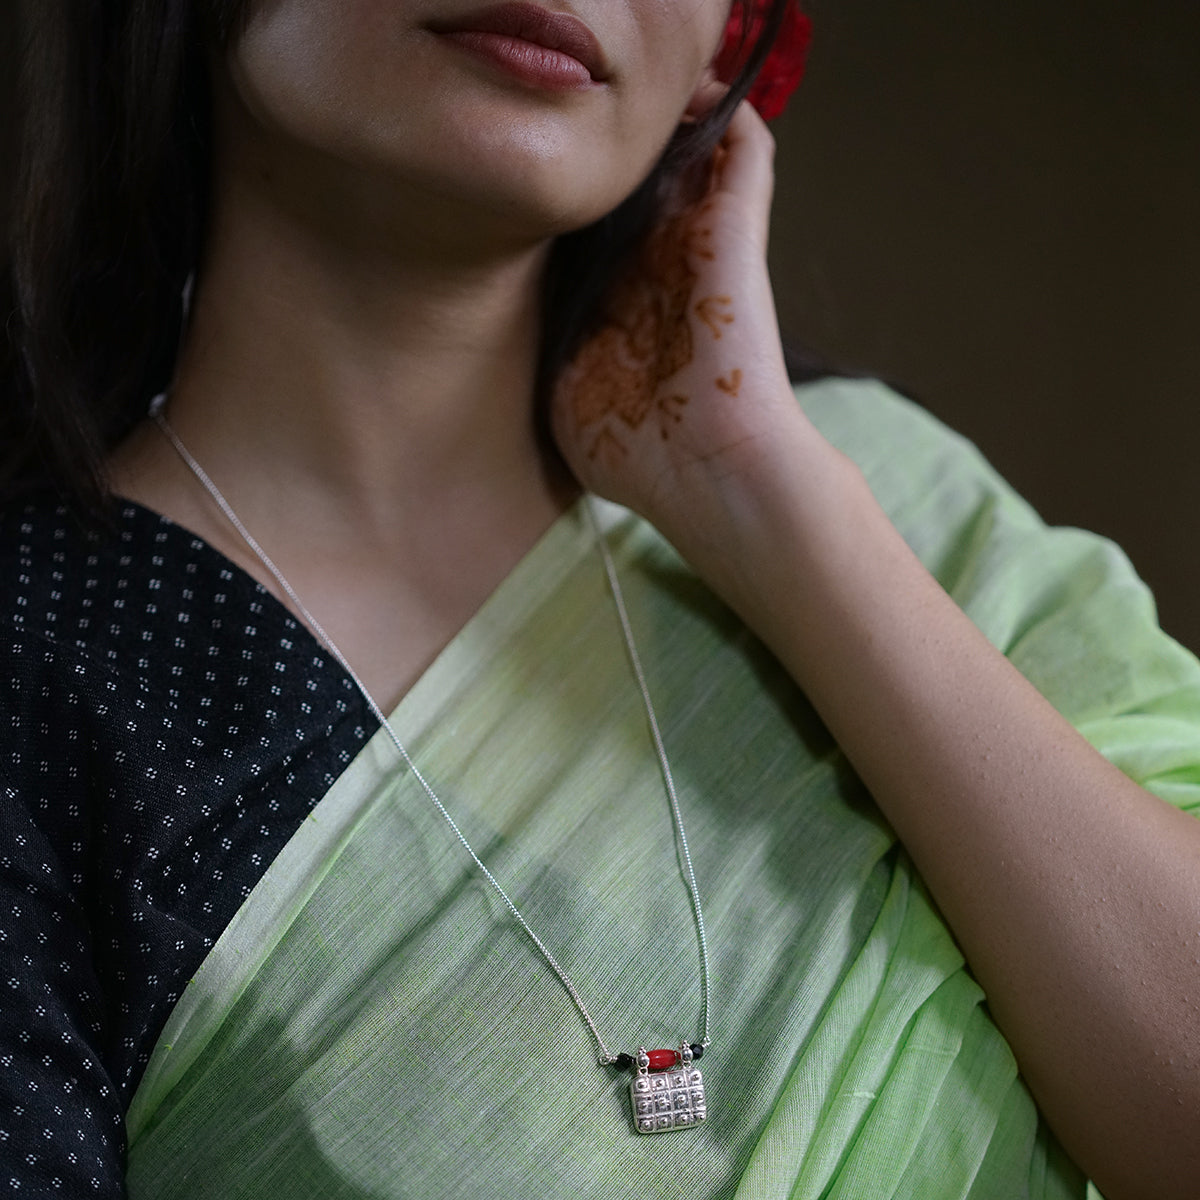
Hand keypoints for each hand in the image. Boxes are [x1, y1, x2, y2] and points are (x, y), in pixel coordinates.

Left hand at [550, 100, 805, 547]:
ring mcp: (700, 243)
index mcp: (621, 303)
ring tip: (629, 95)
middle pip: (637, 183)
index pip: (590, 232)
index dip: (564, 203)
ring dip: (667, 118)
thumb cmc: (639, 455)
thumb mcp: (564, 398)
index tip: (525, 181)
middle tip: (570, 124)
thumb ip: (549, 345)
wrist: (710, 472)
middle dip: (607, 152)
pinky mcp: (735, 228)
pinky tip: (693, 87)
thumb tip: (527, 308)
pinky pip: (742, 146)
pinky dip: (723, 109)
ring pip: (690, 150)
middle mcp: (660, 265)